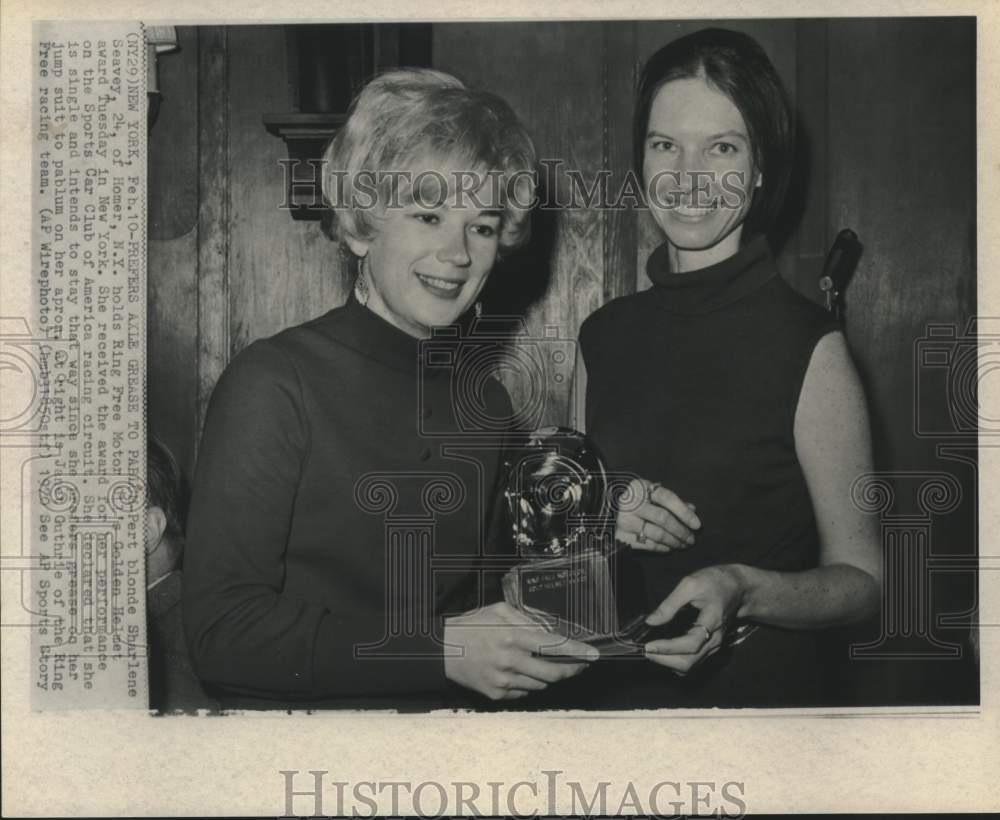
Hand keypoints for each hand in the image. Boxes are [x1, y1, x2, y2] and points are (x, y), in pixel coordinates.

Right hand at [443, 602, 598, 700]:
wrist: (441, 649)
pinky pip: (524, 692)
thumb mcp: (498, 611)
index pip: (553, 646)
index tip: (594, 656)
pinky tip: (524, 673)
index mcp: (512, 636)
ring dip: (550, 677)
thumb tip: (549, 630)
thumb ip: (526, 618)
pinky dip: (530, 684)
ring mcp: (503, 681)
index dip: (577, 652)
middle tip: (580, 665)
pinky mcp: (496, 694)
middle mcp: (510, 661)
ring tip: (549, 666)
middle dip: (571, 670)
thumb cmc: (471, 626)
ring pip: (541, 685)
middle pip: (553, 673)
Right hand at [616, 478, 700, 552]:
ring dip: (674, 541)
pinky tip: (669, 548)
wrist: (602, 508)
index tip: (697, 525)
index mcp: (640, 488)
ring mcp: (624, 520)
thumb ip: (670, 501)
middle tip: (691, 539)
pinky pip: (646, 544)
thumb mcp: (649, 493)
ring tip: (683, 544)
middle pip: (663, 518)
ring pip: (657, 534)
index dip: (684, 512)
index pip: (667, 498)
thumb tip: (692, 510)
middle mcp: (631, 503)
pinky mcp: (620, 535)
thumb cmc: (634, 500)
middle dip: (681, 531)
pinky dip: (661, 548)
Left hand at [643, 565, 746, 674]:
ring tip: (651, 651)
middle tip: (645, 650)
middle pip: (689, 663)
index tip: (648, 646)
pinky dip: (676, 660)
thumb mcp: (690, 584)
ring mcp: (714, 646)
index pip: (690, 644)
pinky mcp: (710, 647)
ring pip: (690, 666)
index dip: (668, 648)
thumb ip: (670, 604)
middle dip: (664, 660)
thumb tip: (651, 621)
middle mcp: (714, 640)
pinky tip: (664, 650)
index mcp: (712, 622)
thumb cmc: (715, 582)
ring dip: (668, 663)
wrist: (738, 588)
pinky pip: (692, 661)